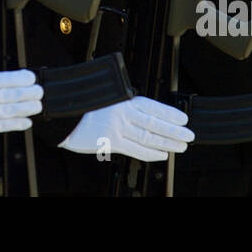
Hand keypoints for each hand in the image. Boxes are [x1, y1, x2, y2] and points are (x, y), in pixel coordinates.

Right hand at [59, 96, 193, 160]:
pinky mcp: (111, 142)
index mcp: (123, 99)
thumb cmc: (82, 104)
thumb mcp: (105, 96)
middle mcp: (122, 113)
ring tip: (181, 146)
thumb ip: (123, 103)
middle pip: (154, 123)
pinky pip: (135, 149)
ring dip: (167, 142)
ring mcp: (117, 128)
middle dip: (174, 130)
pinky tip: (162, 154)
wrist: (62, 113)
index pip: (152, 107)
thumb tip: (142, 112)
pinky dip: (150, 153)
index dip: (170, 113)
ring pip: (148, 137)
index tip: (183, 118)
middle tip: (189, 135)